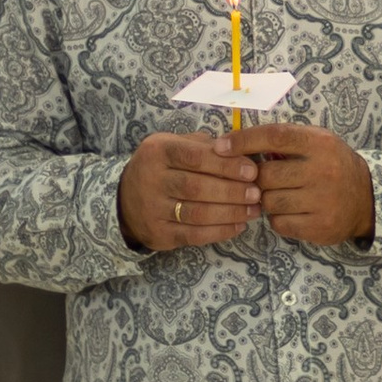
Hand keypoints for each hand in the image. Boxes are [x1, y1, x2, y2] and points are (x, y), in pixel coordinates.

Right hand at [119, 127, 262, 253]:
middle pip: (197, 187)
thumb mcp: (175, 145)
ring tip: (253, 210)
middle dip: (232, 191)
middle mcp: (150, 179)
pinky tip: (238, 226)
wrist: (124, 199)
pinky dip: (220, 232)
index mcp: (157, 151)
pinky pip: (193, 235)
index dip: (226, 165)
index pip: (195, 157)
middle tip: (257, 193)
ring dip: (231, 213)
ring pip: (197, 214)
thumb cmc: (162, 167)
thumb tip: (244, 153)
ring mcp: (152, 209)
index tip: (251, 171)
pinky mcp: (157, 234)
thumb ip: (205, 146)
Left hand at [243, 122, 375, 248]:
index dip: (243, 141)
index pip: (274, 137)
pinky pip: (279, 224)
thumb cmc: (332, 165)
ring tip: (282, 195)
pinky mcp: (320, 227)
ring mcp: (323, 201)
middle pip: (265, 176)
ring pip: (269, 202)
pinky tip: (292, 211)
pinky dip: (279, 218)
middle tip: (263, 179)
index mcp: (320, 144)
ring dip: (267, 200)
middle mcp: (323, 171)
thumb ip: (284, 141)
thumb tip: (237, 144)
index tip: (220, 146)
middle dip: (256, 179)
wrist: (367, 198)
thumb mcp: (316, 142)